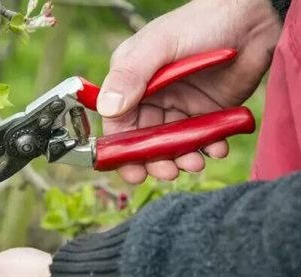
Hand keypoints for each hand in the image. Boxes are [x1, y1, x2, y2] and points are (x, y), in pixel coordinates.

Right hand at [98, 0, 280, 183]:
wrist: (253, 19)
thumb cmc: (201, 23)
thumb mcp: (159, 45)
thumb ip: (131, 75)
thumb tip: (107, 109)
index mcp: (130, 81)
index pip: (118, 123)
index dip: (122, 150)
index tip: (133, 170)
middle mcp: (151, 97)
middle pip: (143, 141)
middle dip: (154, 161)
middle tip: (168, 171)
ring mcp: (178, 106)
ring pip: (171, 145)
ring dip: (181, 159)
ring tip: (195, 162)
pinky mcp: (205, 112)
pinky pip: (200, 139)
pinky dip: (208, 148)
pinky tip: (217, 147)